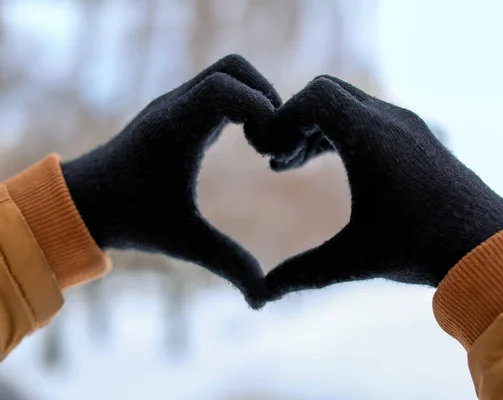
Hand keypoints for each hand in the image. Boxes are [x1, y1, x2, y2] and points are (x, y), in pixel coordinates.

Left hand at [61, 55, 280, 308]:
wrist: (85, 203)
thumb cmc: (133, 220)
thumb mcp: (185, 242)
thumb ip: (228, 264)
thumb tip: (262, 298)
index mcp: (178, 128)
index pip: (228, 85)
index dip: (262, 108)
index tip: (267, 150)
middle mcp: (177, 107)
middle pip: (234, 67)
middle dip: (265, 97)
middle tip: (269, 141)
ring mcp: (178, 104)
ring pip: (227, 72)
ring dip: (254, 99)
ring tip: (261, 142)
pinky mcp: (179, 110)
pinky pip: (219, 88)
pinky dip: (241, 105)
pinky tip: (245, 141)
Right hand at [255, 75, 502, 298]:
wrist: (488, 247)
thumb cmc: (419, 248)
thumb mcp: (354, 259)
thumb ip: (303, 272)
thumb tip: (263, 295)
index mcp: (369, 136)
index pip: (312, 97)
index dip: (283, 120)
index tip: (272, 158)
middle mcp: (389, 120)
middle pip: (326, 92)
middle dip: (296, 121)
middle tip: (282, 163)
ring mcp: (407, 124)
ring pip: (348, 104)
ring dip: (318, 127)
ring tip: (297, 165)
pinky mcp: (417, 136)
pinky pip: (368, 117)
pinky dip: (343, 132)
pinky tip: (336, 166)